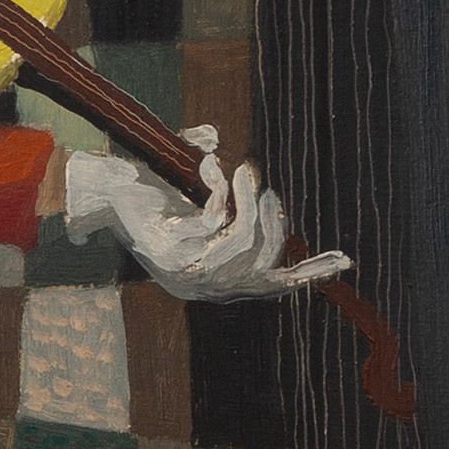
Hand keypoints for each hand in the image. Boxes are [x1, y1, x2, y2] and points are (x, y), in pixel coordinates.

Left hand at [63, 126, 351, 300]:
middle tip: (263, 185)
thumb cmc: (149, 191)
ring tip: (247, 171)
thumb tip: (237, 162)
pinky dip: (220, 188)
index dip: (308, 275)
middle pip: (264, 264)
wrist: (103, 188)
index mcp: (212, 280)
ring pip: (244, 244)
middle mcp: (199, 284)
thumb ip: (222, 184)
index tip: (344, 261)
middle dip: (272, 220)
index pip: (270, 286)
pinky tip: (207, 165)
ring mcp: (183, 271)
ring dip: (252, 202)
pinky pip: (216, 220)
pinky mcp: (169, 250)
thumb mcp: (197, 193)